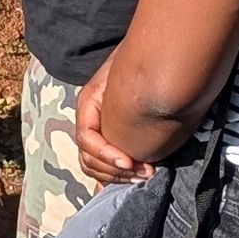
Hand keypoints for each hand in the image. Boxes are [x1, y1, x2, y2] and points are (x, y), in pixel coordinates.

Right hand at [73, 66, 148, 185]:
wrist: (152, 60)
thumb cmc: (141, 64)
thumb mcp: (128, 73)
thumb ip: (126, 93)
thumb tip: (130, 117)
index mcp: (89, 104)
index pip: (86, 138)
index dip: (105, 154)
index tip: (130, 162)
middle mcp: (89, 120)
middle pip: (89, 158)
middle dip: (115, 170)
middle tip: (145, 172)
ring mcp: (98, 132)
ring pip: (95, 166)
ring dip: (118, 176)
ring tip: (145, 175)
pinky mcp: (110, 140)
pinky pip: (105, 166)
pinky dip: (117, 176)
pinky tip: (136, 178)